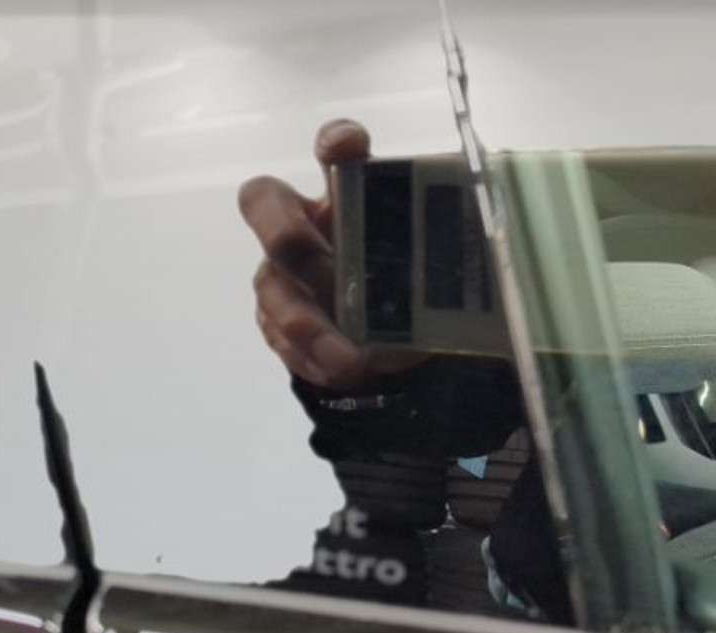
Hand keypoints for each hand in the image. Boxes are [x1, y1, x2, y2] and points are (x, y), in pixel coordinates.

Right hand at [238, 119, 428, 390]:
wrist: (384, 347)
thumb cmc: (408, 287)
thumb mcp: (433, 264)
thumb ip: (448, 247)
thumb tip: (491, 239)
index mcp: (351, 193)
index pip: (336, 149)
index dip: (336, 141)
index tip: (347, 147)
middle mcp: (305, 222)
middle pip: (264, 201)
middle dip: (285, 231)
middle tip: (320, 268)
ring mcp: (280, 272)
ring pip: (271, 284)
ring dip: (309, 322)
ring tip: (351, 358)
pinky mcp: (273, 318)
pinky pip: (280, 334)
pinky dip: (314, 354)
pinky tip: (345, 369)